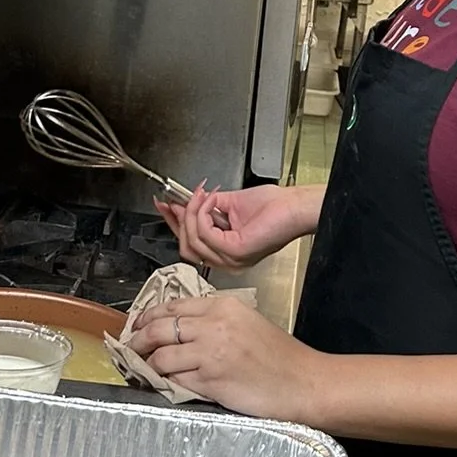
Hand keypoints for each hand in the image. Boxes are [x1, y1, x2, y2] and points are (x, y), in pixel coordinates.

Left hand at [133, 293, 323, 422]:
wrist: (304, 383)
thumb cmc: (281, 357)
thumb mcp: (247, 322)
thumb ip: (214, 320)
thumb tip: (178, 329)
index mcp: (223, 306)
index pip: (172, 305)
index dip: (147, 316)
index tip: (137, 325)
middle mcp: (213, 325)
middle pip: (158, 327)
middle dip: (137, 339)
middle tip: (130, 348)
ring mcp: (210, 354)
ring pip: (160, 356)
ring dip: (148, 365)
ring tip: (145, 371)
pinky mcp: (210, 382)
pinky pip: (174, 380)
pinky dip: (165, 383)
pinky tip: (165, 385)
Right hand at [154, 183, 316, 271]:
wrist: (293, 207)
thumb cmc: (273, 207)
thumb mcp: (228, 204)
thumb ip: (205, 208)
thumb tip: (185, 202)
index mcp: (224, 253)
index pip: (189, 243)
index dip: (174, 223)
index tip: (163, 205)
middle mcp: (226, 261)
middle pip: (186, 246)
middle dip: (179, 218)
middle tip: (180, 198)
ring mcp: (231, 259)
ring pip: (193, 239)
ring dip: (193, 212)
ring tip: (203, 195)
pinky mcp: (235, 251)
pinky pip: (205, 233)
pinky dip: (204, 213)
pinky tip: (214, 200)